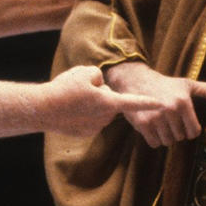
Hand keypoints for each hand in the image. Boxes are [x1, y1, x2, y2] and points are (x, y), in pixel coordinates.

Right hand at [43, 65, 165, 138]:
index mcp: (109, 102)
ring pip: (99, 109)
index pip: (134, 102)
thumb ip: (99, 76)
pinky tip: (69, 111)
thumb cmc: (64, 89)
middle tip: (80, 90)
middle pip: (110, 99)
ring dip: (91, 103)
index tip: (163, 105)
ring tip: (72, 100)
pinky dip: (82, 113)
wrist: (42, 110)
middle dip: (100, 93)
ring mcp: (97, 127)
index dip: (149, 103)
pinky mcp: (87, 132)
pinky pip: (90, 118)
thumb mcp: (84, 72)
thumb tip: (101, 86)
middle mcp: (106, 117)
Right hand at [103, 61, 205, 147]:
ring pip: (168, 142)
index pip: (194, 132)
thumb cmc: (165, 84)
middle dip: (177, 132)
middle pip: (180, 138)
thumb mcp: (186, 84)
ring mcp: (155, 118)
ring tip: (162, 124)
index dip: (191, 130)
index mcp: (183, 102)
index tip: (185, 125)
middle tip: (171, 121)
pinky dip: (154, 139)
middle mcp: (170, 110)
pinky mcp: (143, 124)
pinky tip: (153, 128)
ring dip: (166, 136)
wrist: (136, 80)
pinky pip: (154, 143)